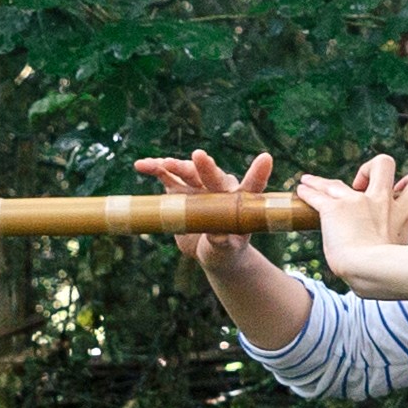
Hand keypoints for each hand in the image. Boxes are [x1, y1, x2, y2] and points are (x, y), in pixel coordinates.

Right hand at [133, 147, 310, 344]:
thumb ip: (223, 242)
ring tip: (161, 165)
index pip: (252, 185)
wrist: (209, 250)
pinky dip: (155, 169)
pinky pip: (167, 176)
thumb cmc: (225, 250)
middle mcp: (220, 187)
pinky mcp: (180, 189)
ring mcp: (199, 186)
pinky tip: (141, 165)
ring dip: (174, 166)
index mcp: (239, 200)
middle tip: (199, 156)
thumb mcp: (225, 250)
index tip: (266, 159)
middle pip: (212, 175)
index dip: (258, 173)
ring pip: (187, 171)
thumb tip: (218, 237)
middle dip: (205, 167)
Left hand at [303, 151, 407, 292]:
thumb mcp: (405, 264)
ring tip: (310, 182)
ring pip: (337, 181)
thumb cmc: (392, 276)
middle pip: (383, 163)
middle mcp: (381, 202)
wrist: (374, 271)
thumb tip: (384, 285)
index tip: (399, 193)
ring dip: (322, 183)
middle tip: (361, 186)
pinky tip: (301, 192)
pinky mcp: (334, 209)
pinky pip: (317, 195)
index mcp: (402, 215)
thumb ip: (396, 264)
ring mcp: (356, 202)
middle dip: (372, 169)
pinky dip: (308, 193)